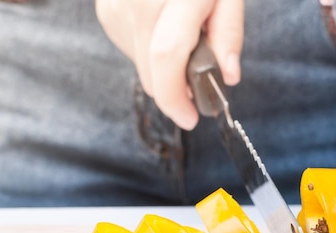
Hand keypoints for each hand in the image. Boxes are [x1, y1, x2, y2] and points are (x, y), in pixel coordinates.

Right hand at [95, 0, 243, 129]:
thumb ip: (228, 32)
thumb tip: (228, 76)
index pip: (168, 55)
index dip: (176, 97)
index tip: (191, 117)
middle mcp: (139, 1)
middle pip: (151, 69)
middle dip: (174, 91)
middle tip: (194, 88)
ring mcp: (116, 6)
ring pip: (141, 65)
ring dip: (164, 69)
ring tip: (180, 40)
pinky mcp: (106, 12)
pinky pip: (131, 50)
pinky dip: (150, 53)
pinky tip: (161, 30)